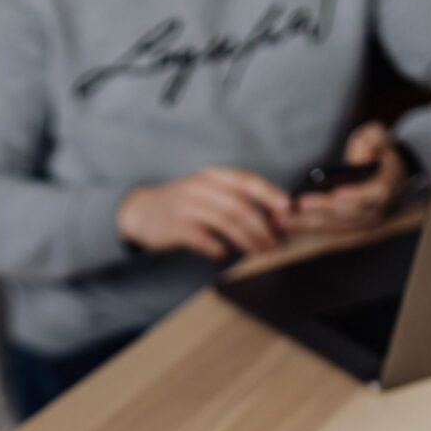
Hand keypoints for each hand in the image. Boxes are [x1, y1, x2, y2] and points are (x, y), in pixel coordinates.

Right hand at [116, 166, 290, 259]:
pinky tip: (224, 254)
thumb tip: (276, 216)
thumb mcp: (208, 191)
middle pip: (239, 206)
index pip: (246, 181)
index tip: (288, 210)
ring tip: (260, 252)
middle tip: (277, 244)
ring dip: (247, 240)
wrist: (142, 211)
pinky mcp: (175, 227)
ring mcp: (186, 206)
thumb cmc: (184, 204)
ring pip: (225, 222)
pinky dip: (217, 248)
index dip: (270, 194)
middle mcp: (200, 187)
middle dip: (262, 227)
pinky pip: (202, 238)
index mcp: (212, 176)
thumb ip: (236, 199)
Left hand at [282, 122, 407, 234]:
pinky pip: (329, 230)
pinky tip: (287, 223)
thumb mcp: (378, 137)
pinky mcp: (351, 229)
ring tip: (285, 218)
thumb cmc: (377, 153)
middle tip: (299, 204)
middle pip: (351, 213)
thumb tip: (364, 151)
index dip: (356, 194)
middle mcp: (379, 209)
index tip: (336, 192)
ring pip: (337, 225)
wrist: (387, 174)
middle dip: (324, 209)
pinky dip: (308, 227)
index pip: (376, 193)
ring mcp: (365, 222)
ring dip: (310, 223)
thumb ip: (373, 139)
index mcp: (389, 185)